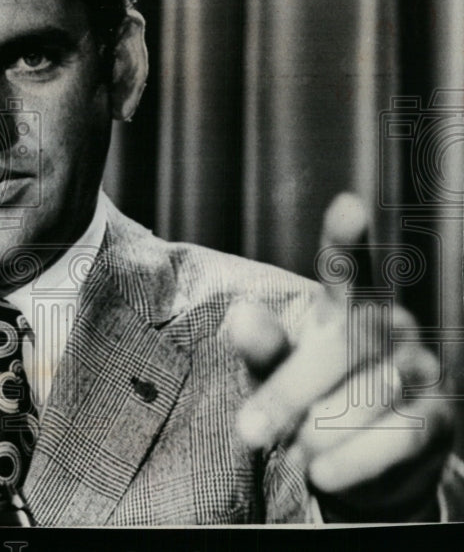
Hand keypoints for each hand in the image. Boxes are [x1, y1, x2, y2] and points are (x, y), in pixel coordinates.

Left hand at [227, 193, 454, 520]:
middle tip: (247, 432)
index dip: (346, 240)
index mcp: (344, 308)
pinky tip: (324, 475)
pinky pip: (398, 437)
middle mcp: (389, 327)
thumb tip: (241, 317)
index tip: (347, 204)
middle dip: (289, 394)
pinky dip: (353, 461)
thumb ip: (260, 347)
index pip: (346, 268)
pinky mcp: (438, 418)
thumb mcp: (272, 373)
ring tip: (295, 454)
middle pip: (344, 346)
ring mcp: (420, 369)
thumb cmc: (304, 400)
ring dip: (319, 433)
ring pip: (369, 395)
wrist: (349, 465)